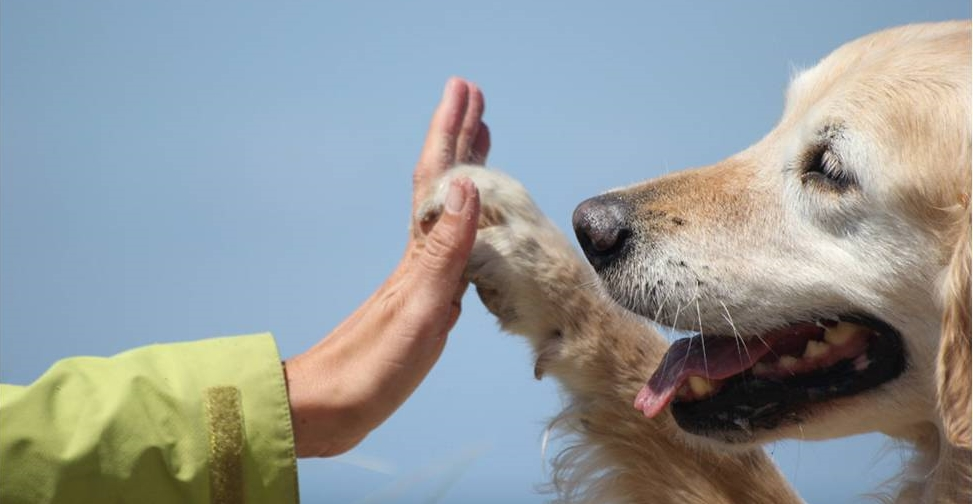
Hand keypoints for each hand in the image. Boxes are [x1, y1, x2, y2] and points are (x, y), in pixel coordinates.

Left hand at [284, 77, 488, 456]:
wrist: (329, 411)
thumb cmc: (371, 368)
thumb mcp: (419, 308)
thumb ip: (446, 251)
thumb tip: (469, 186)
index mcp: (419, 254)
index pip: (439, 179)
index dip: (451, 133)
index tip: (464, 91)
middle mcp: (419, 257)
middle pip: (442, 186)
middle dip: (459, 139)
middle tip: (474, 100)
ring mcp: (419, 278)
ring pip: (448, 211)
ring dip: (464, 174)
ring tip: (479, 145)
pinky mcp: (421, 303)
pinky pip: (452, 245)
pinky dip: (467, 223)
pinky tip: (473, 227)